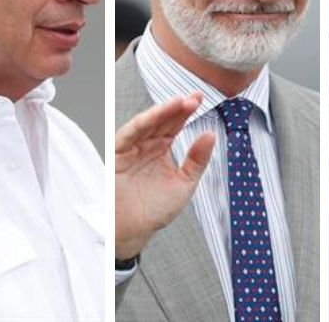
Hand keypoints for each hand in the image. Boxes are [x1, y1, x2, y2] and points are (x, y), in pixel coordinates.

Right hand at [115, 93, 215, 259]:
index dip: (187, 111)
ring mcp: (132, 148)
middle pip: (163, 120)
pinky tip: (160, 114)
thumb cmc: (154, 210)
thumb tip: (210, 135)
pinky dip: (145, 122)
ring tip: (182, 102)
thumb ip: (197, 160)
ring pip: (149, 123)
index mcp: (161, 150)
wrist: (131, 232)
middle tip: (196, 96)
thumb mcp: (184, 183)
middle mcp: (146, 145)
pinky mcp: (117, 153)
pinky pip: (130, 133)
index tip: (201, 98)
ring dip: (164, 111)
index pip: (175, 125)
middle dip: (179, 108)